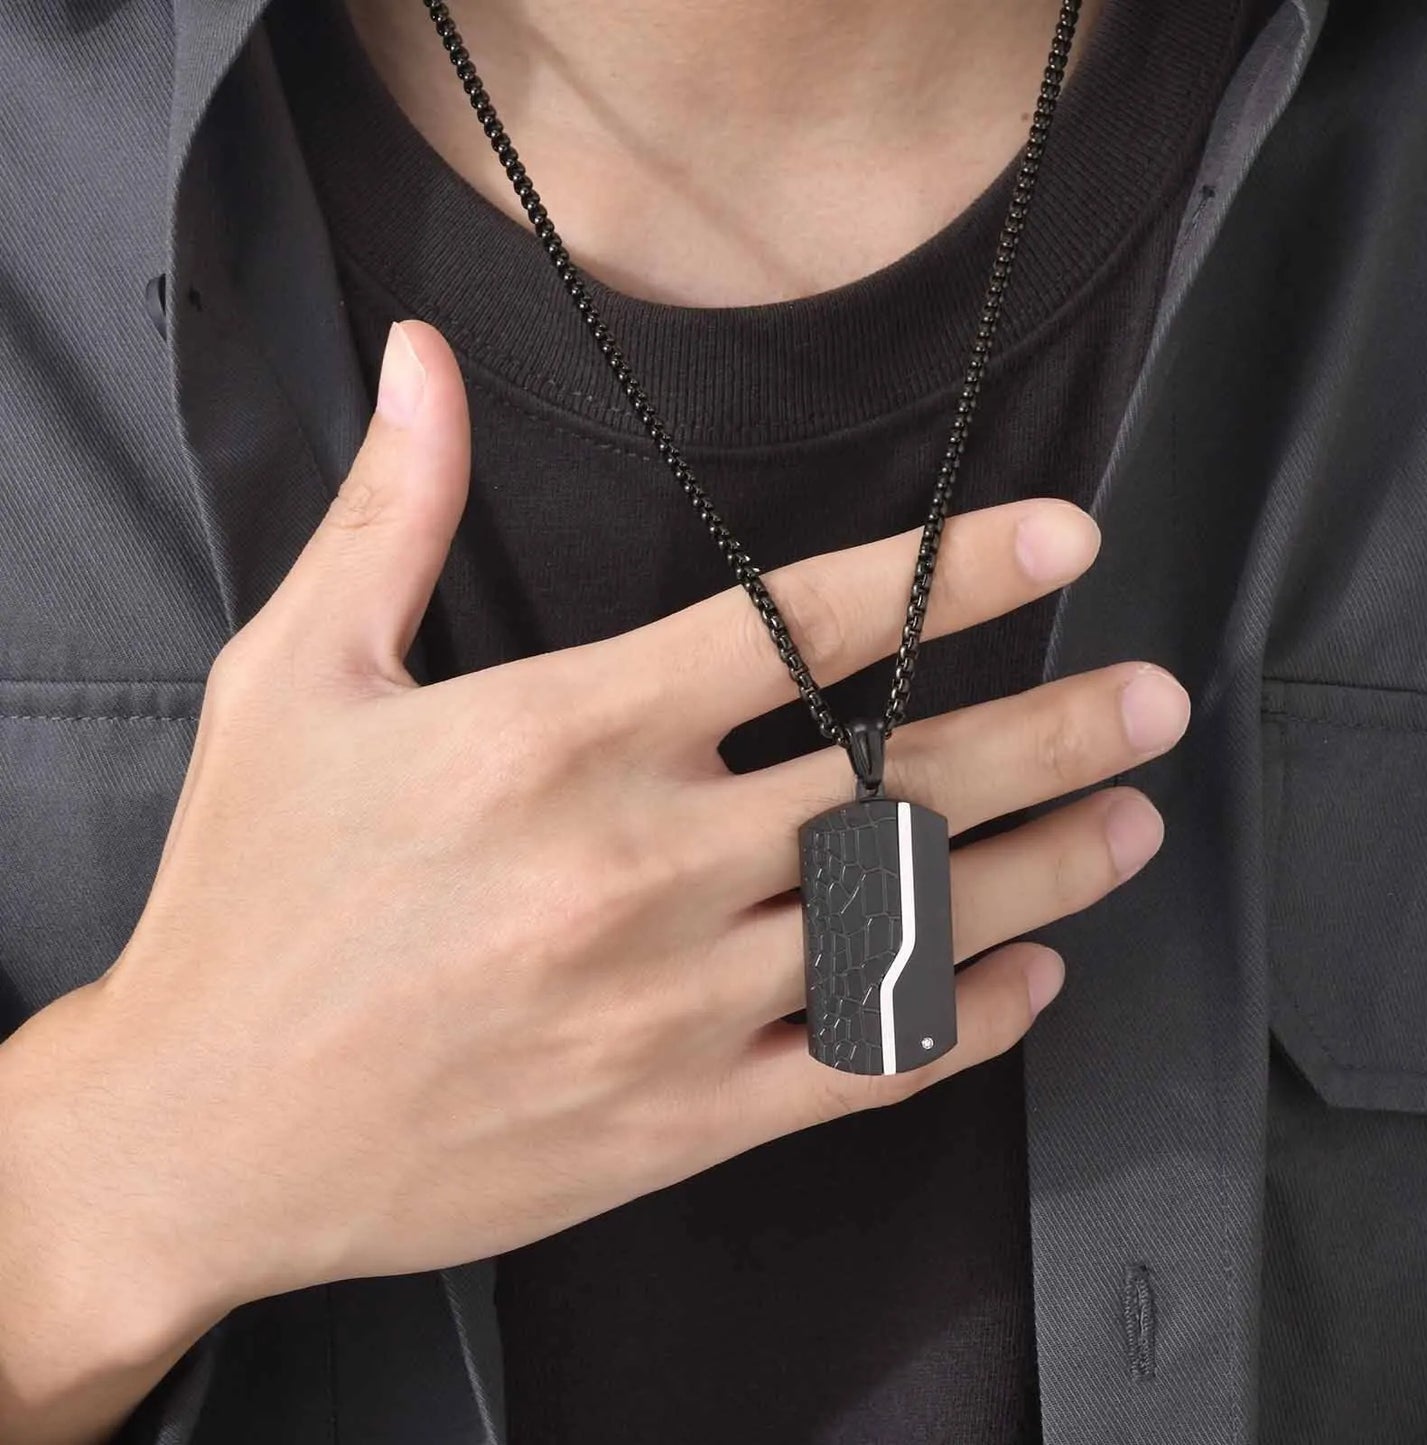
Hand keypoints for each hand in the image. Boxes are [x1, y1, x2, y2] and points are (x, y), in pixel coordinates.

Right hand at [0, 320, 1188, 1434]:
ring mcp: (668, 1008)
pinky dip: (960, 1024)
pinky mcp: (673, 1124)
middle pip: (893, 778)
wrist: (204, 1128)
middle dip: (1049, 729)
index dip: (946, 572)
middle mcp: (636, 867)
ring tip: (1130, 823)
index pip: (797, 628)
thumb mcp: (294, 679)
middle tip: (1152, 700)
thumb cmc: (246, 896)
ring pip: (905, 928)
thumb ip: (392, 516)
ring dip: (1041, 869)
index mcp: (557, 740)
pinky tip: (1027, 979)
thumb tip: (422, 364)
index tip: (1060, 538)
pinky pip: (858, 1070)